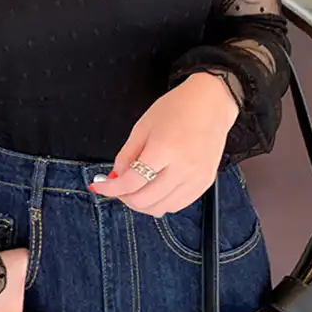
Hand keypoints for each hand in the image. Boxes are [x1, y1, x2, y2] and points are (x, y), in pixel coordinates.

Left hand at [91, 73, 238, 216]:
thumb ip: (127, 155)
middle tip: (118, 186)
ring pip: (160, 208)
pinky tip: (155, 189)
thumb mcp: (143, 126)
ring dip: (142, 204)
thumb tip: (115, 178)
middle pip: (145, 200)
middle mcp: (183, 168)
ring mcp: (196, 178)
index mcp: (164, 148)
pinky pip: (177, 206)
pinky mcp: (205, 183)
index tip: (99, 186)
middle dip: (124, 197)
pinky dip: (161, 203)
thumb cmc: (176, 109)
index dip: (111, 189)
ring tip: (136, 188)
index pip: (132, 182)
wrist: (211, 103)